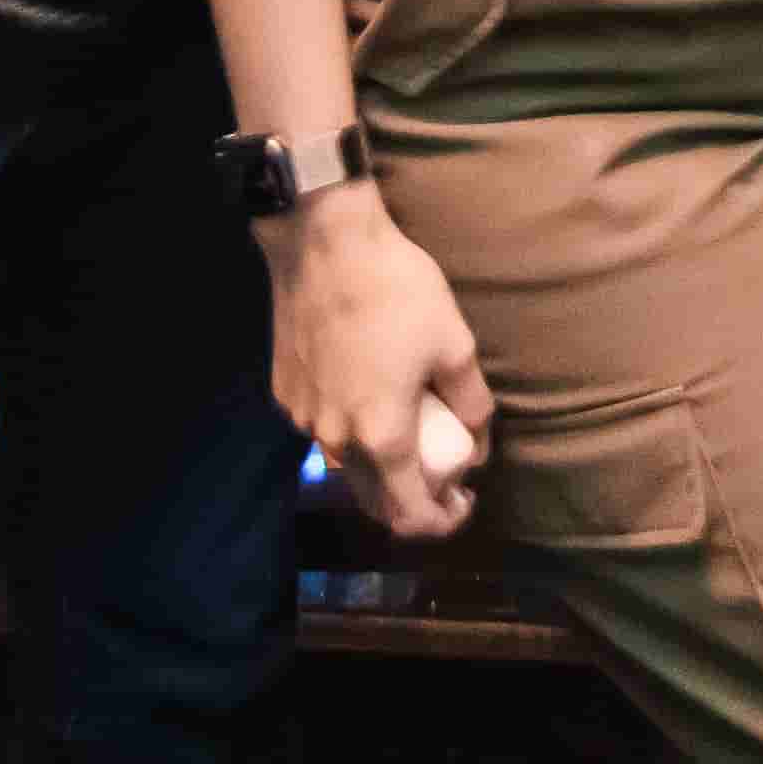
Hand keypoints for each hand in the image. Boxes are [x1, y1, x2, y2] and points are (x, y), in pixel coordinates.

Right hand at [267, 185, 497, 542]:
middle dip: (412, 498)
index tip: (463, 501)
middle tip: (444, 473)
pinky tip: (369, 393)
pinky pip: (322, 428)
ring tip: (410, 431)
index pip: (409, 513)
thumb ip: (471, 404)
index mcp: (381, 436)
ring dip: (380, 464)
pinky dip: (350, 429)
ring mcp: (302, 419)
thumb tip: (478, 444)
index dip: (442, 520)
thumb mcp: (454, 345)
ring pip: (346, 464)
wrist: (324, 243)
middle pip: (374, 499)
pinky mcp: (283, 394)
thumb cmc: (397, 291)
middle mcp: (335, 440)